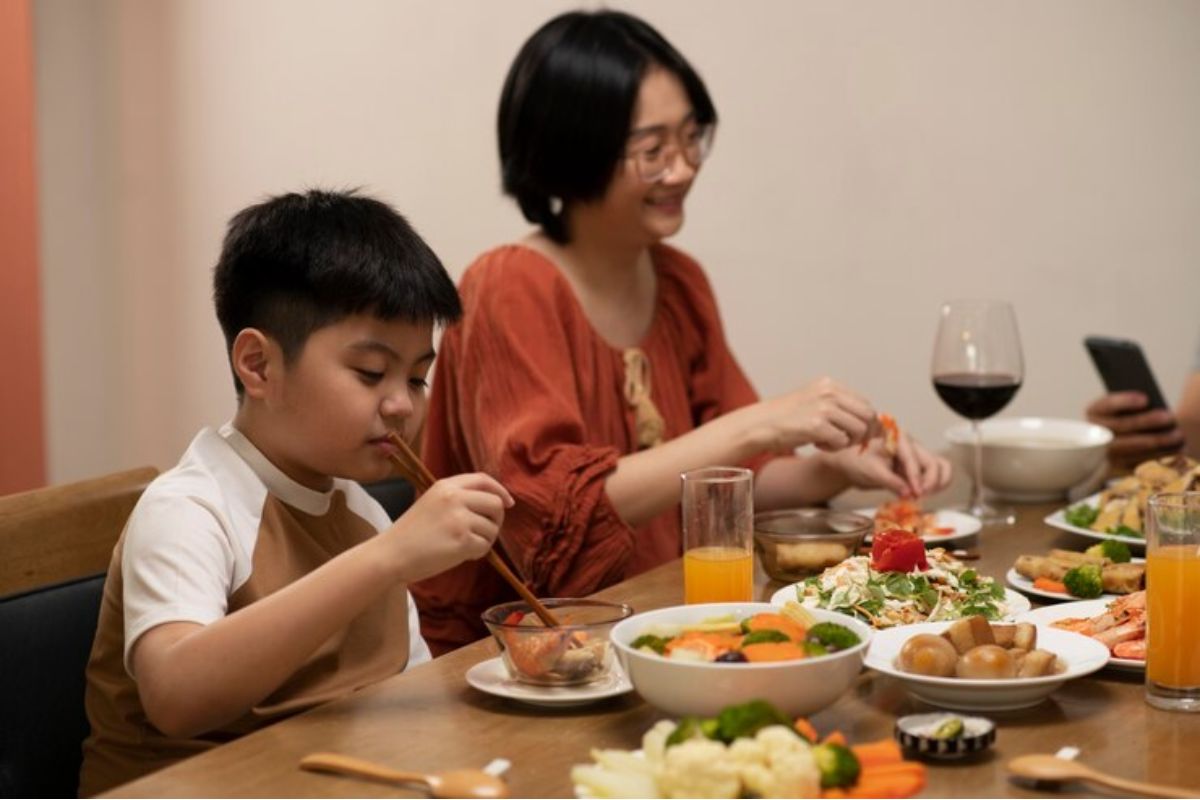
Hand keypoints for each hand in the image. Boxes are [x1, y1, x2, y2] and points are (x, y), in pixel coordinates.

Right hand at [385, 473, 513, 582]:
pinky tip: (461, 554)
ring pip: (492, 528)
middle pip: (496, 504)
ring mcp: (459, 518)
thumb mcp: (432, 502)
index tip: (508, 503)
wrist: (391, 553)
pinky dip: (477, 553)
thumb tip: (494, 504)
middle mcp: (454, 498)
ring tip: (464, 545)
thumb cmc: (411, 533)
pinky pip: (485, 546)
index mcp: (446, 486)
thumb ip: (458, 498)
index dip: (500, 491)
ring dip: (484, 540)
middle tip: (483, 533)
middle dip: (495, 520)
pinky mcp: (461, 540)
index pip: (483, 480)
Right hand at [753, 377, 877, 453]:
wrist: (760, 424)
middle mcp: (829, 393)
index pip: (865, 404)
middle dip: (864, 434)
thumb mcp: (814, 400)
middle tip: (848, 442)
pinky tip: (817, 444)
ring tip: (828, 441)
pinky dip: (832, 448)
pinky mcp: (817, 425)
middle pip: (868, 416)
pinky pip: (842, 441)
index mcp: (830, 385)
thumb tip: (868, 421)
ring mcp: (823, 408)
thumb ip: (837, 405)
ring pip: (859, 430)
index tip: (861, 435)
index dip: (867, 423)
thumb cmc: (786, 417)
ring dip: (847, 442)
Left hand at [826, 432, 952, 497]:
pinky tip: (921, 494)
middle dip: (931, 482)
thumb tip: (909, 494)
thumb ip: (890, 481)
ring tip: (923, 495)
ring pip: (939, 467)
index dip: (916, 478)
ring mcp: (915, 455)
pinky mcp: (916, 467)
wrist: (847, 461)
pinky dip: (933, 485)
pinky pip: (933, 474)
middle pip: (934, 462)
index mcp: (899, 438)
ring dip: (937, 483)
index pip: (914, 459)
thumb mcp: (871, 471)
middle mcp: (911, 444)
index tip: (916, 493)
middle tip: (920, 496)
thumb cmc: (855, 460)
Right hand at [1085, 391, 1182, 465]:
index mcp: (1094, 413)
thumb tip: (1151, 407)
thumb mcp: (1124, 409)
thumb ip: (1132, 406)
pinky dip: (1159, 456)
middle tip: (1168, 416)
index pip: (1107, 405)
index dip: (1125, 402)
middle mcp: (1094, 433)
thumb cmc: (1128, 418)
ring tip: (1178, 434)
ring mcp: (1103, 454)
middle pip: (1120, 426)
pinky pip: (1139, 463)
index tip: (1145, 399)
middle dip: (1146, 421)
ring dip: (1157, 440)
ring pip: (1131, 447)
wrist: (1115, 445)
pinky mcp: (1118, 470)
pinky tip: (1174, 449)